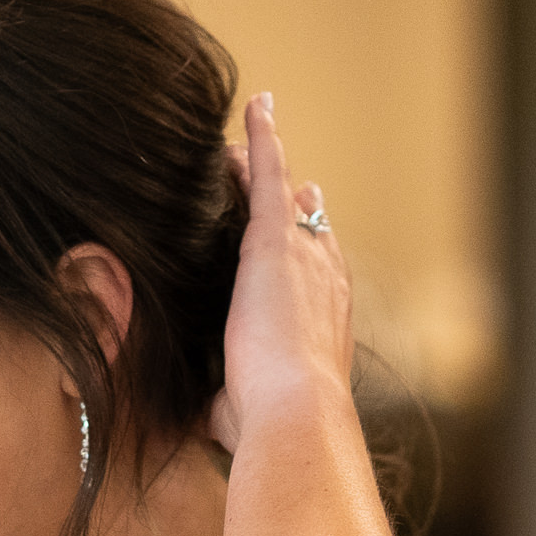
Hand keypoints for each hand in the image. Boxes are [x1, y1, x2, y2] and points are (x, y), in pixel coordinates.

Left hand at [209, 94, 353, 453]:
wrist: (295, 414)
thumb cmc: (272, 427)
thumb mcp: (246, 413)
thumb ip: (229, 402)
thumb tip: (211, 417)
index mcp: (321, 328)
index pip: (318, 281)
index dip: (310, 257)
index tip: (302, 239)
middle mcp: (324, 284)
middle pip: (311, 231)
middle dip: (300, 208)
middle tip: (292, 184)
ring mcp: (303, 258)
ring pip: (287, 198)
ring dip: (270, 167)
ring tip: (256, 133)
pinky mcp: (275, 242)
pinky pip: (270, 176)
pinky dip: (263, 140)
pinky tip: (256, 108)